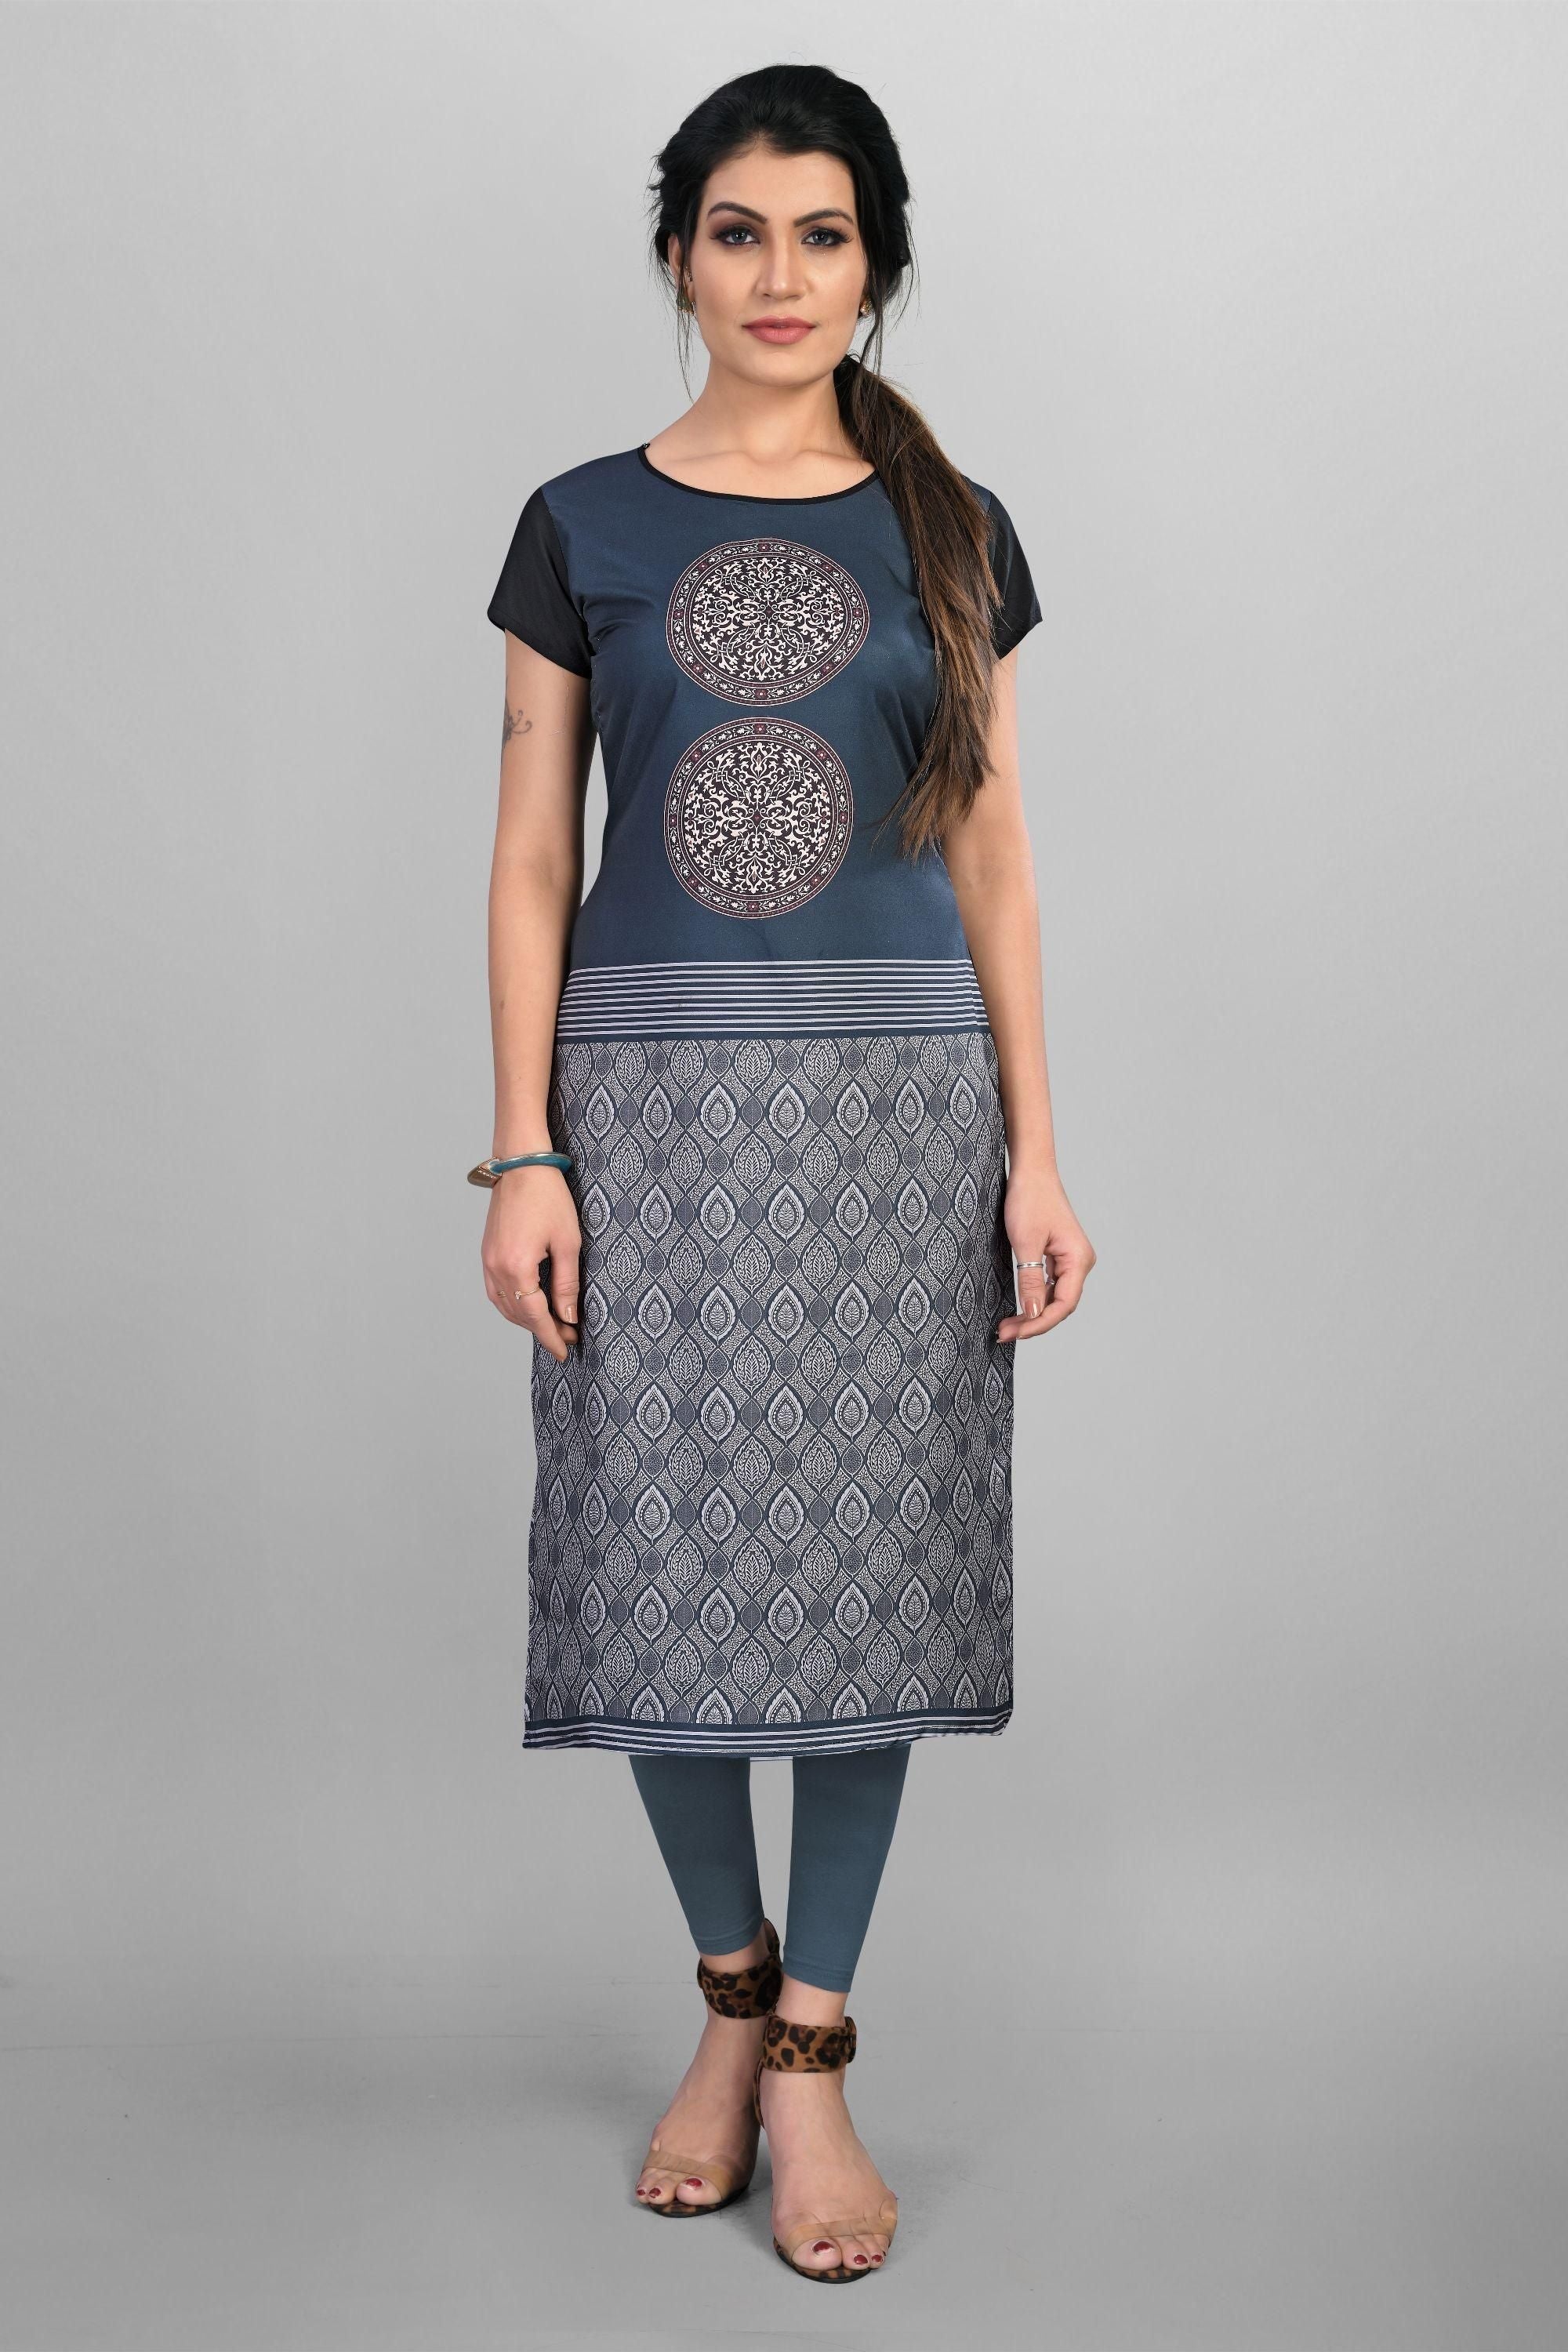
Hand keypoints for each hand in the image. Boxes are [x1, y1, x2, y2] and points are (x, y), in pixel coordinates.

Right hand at [481, 1168, 581, 1361]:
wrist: (522, 1164)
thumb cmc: (548, 1197)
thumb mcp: (568, 1242)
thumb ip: (567, 1284)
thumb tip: (569, 1317)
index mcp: (517, 1267)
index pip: (535, 1316)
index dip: (552, 1336)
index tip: (566, 1350)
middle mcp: (496, 1268)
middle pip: (519, 1315)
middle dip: (543, 1330)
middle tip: (568, 1338)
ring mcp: (488, 1261)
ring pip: (505, 1306)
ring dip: (527, 1320)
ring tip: (552, 1325)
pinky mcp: (487, 1253)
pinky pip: (496, 1291)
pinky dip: (513, 1305)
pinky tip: (530, 1306)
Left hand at [997, 1163, 1095, 1342]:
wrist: (1031, 1171)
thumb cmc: (1030, 1199)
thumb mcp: (1026, 1242)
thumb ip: (1031, 1280)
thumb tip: (1032, 1313)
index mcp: (1078, 1259)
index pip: (1063, 1304)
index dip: (1039, 1323)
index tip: (1015, 1333)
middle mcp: (1079, 1262)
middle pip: (1060, 1305)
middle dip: (1033, 1322)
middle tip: (1003, 1334)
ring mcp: (1070, 1259)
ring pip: (1054, 1298)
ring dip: (1032, 1313)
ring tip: (1007, 1326)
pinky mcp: (1058, 1256)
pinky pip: (1050, 1285)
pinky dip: (1034, 1298)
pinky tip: (1018, 1308)